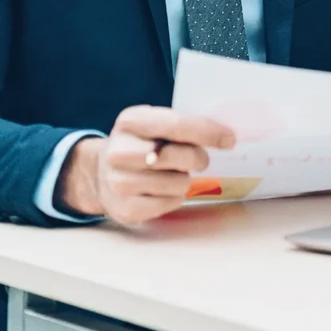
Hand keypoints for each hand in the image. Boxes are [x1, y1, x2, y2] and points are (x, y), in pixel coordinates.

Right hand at [58, 106, 235, 225]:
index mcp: (131, 121)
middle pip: (177, 156)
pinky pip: (170, 203)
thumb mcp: (155, 124)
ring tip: (172, 174)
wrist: (101, 173)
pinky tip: (162, 190)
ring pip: (177, 184)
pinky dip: (175, 197)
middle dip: (197, 158)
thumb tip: (225, 136)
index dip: (207, 132)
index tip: (230, 139)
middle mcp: (119, 151)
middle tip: (199, 159)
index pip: (176, 125)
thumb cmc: (142, 143)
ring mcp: (118, 183)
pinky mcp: (125, 209)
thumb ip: (183, 125)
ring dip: (184, 179)